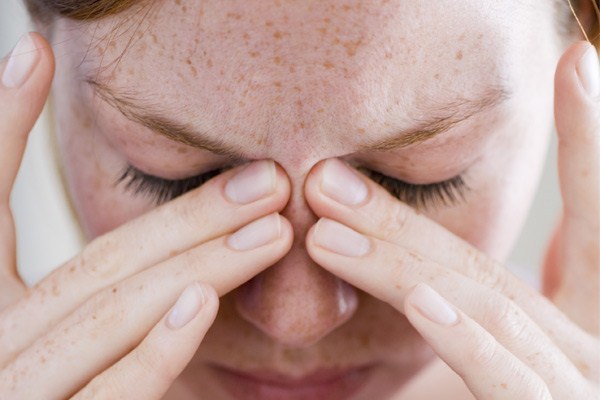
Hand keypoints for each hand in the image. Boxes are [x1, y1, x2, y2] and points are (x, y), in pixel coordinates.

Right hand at [0, 33, 292, 398]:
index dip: (0, 123)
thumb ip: (61, 274)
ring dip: (191, 263)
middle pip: (96, 266)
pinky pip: (106, 395)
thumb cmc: (32, 381)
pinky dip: (149, 351)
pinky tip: (199, 305)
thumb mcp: (30, 321)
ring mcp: (13, 389)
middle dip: (185, 218)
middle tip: (267, 178)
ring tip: (266, 221)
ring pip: (107, 316)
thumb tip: (131, 215)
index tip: (33, 53)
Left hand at [304, 41, 598, 398]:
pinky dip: (472, 338)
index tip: (579, 63)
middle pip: (487, 267)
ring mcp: (588, 385)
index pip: (592, 219)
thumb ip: (473, 316)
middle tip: (329, 174)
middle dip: (407, 218)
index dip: (591, 139)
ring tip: (326, 215)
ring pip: (486, 309)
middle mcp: (595, 344)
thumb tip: (423, 269)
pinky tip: (425, 299)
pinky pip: (514, 381)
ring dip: (405, 260)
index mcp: (579, 325)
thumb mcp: (496, 363)